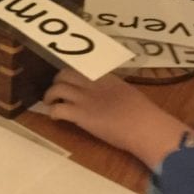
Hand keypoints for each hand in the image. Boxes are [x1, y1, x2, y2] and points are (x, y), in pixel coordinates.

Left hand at [42, 68, 189, 167]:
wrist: (144, 126)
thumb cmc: (143, 113)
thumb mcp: (128, 92)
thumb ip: (114, 90)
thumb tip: (110, 94)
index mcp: (105, 77)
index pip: (81, 67)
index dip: (72, 73)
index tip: (69, 79)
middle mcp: (92, 84)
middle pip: (64, 73)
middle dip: (57, 81)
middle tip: (56, 91)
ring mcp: (84, 98)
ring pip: (56, 88)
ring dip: (49, 95)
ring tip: (49, 103)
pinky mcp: (80, 114)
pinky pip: (58, 109)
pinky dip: (52, 112)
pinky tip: (55, 117)